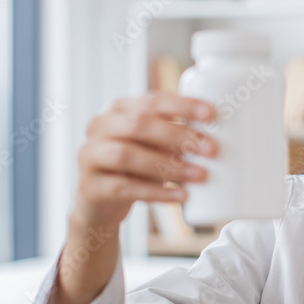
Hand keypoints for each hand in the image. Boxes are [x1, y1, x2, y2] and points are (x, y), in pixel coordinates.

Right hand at [71, 89, 217, 228]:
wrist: (100, 203)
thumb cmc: (134, 167)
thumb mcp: (152, 146)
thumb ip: (174, 136)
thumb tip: (212, 138)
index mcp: (119, 109)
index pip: (152, 100)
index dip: (183, 105)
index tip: (211, 114)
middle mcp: (100, 127)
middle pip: (139, 125)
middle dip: (178, 136)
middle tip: (211, 150)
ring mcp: (90, 156)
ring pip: (128, 156)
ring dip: (168, 165)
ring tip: (199, 175)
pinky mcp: (91, 186)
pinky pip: (125, 188)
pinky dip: (156, 192)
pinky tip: (180, 196)